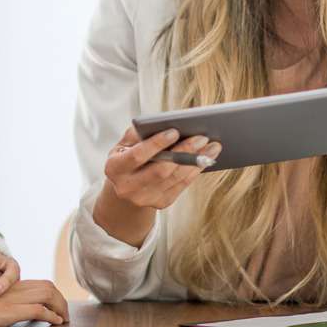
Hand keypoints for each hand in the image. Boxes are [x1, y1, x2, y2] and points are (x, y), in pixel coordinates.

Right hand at [0, 279, 68, 326]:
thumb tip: (9, 316)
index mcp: (5, 287)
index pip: (37, 285)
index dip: (51, 295)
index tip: (57, 307)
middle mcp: (10, 290)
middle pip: (46, 287)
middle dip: (60, 300)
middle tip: (65, 315)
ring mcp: (9, 299)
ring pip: (47, 294)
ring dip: (60, 307)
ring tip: (63, 319)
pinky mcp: (7, 311)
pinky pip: (37, 310)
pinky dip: (50, 316)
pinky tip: (55, 322)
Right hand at [101, 126, 220, 212]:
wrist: (126, 187)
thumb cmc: (127, 157)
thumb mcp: (124, 144)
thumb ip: (138, 133)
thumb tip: (162, 123)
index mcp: (115, 168)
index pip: (137, 155)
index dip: (156, 143)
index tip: (174, 131)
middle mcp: (127, 187)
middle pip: (161, 169)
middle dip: (183, 152)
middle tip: (202, 137)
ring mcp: (144, 198)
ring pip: (175, 178)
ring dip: (196, 161)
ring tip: (211, 146)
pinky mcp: (161, 203)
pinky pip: (182, 185)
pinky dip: (195, 170)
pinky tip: (206, 158)